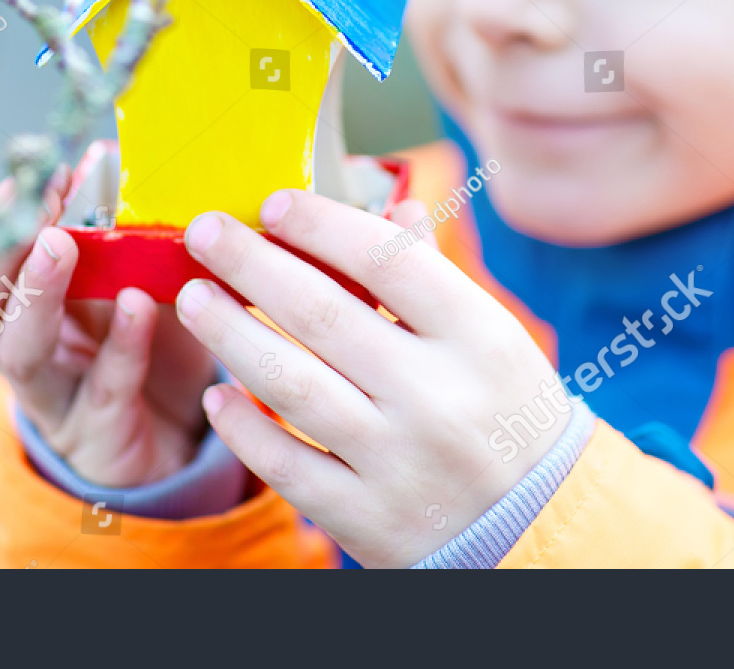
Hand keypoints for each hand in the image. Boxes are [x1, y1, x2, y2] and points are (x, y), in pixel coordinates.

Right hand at [0, 170, 215, 488]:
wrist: (184, 441)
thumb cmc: (150, 350)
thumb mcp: (137, 285)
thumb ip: (124, 238)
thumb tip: (117, 158)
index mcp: (28, 310)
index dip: (7, 218)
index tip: (39, 170)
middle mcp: (27, 354)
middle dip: (1, 251)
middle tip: (36, 204)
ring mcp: (57, 400)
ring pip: (22, 352)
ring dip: (36, 295)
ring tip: (61, 244)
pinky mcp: (99, 436)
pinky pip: (104, 386)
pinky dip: (121, 343)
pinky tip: (140, 304)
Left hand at [173, 189, 569, 567]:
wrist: (541, 531)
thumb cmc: (506, 415)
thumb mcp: (495, 340)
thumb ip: (436, 277)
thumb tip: (393, 208)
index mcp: (480, 339)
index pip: (388, 261)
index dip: (322, 225)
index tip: (272, 203)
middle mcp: (437, 397)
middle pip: (323, 314)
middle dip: (250, 265)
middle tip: (204, 232)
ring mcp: (398, 462)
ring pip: (290, 384)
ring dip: (230, 333)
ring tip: (192, 298)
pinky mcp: (366, 518)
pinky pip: (285, 464)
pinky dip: (243, 426)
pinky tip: (217, 393)